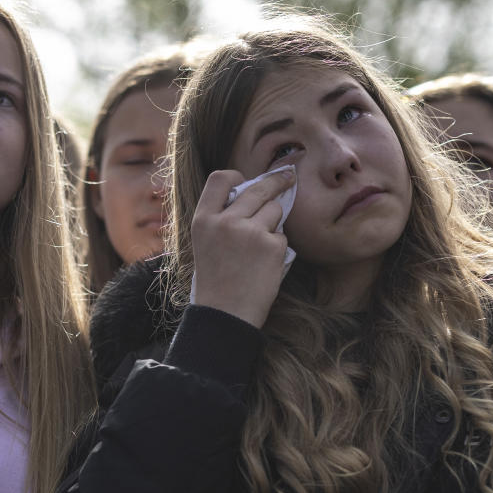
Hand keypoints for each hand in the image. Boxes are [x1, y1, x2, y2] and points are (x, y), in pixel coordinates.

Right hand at [190, 168, 294, 328]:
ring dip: (273, 223)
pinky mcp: (271, 246)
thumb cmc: (216, 282)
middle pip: (257, 188)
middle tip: (288, 177)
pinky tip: (264, 266)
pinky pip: (282, 236)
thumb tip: (251, 193)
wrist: (226, 315)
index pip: (220, 179)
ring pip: (275, 210)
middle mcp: (225, 221)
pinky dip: (277, 249)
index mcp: (203, 220)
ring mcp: (250, 232)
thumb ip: (221, 218)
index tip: (248, 181)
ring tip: (258, 249)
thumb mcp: (205, 243)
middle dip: (276, 181)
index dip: (237, 177)